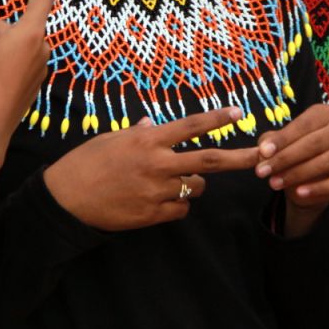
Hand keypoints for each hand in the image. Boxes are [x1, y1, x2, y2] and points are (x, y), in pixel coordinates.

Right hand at [43, 107, 259, 230]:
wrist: (66, 198)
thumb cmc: (86, 161)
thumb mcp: (113, 138)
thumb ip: (140, 133)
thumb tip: (154, 124)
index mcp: (147, 139)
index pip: (191, 126)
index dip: (217, 119)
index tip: (239, 114)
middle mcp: (157, 164)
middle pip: (209, 161)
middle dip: (240, 158)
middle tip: (262, 156)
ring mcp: (156, 191)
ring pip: (196, 187)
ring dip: (195, 183)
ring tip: (174, 180)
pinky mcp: (152, 214)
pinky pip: (181, 209)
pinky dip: (179, 204)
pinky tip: (160, 200)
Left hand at [254, 103, 328, 236]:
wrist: (309, 180)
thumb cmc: (292, 153)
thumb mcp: (276, 145)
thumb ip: (267, 144)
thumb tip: (262, 150)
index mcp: (324, 114)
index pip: (302, 125)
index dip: (282, 139)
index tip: (263, 151)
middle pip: (313, 143)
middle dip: (285, 158)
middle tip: (263, 172)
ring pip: (325, 162)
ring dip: (297, 174)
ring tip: (275, 183)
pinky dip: (318, 189)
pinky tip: (299, 192)